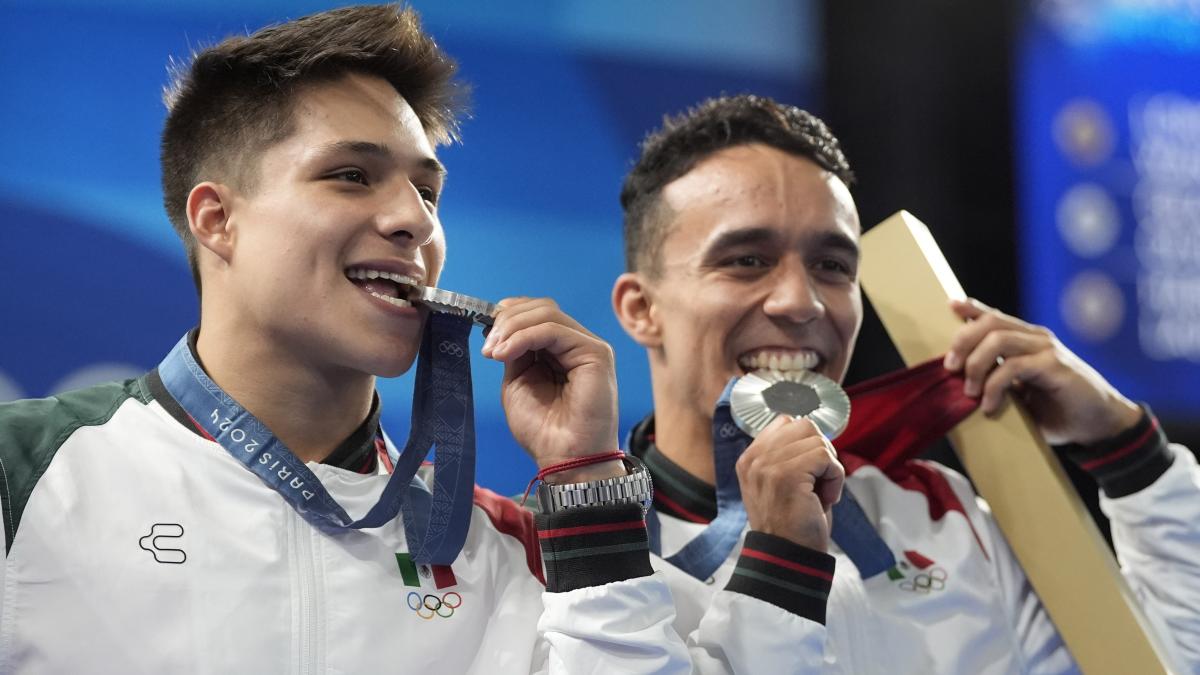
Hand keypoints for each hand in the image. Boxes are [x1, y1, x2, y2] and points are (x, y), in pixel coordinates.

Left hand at [481, 297, 622, 481]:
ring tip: (493, 351)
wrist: (565, 459)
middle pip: (541, 308)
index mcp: (559, 350)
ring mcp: (588, 346)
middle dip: (507, 319)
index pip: (535, 314)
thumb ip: (515, 353)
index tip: (484, 332)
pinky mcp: (596, 353)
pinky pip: (554, 329)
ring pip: (547, 313)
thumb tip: (503, 329)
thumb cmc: (544, 431)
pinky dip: (524, 336)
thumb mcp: (518, 383)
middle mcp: (576, 344)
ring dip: (512, 327)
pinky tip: (506, 353)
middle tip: (487, 346)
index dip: (509, 315)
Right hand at [736, 416, 843, 551]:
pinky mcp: (787, 475)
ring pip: (817, 440)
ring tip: (821, 493)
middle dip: (821, 452)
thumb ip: (788, 455)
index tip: (810, 471)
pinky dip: (835, 478)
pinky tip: (826, 498)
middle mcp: (754, 459)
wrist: (789, 556)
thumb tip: (815, 433)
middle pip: (804, 426)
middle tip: (819, 481)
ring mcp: (768, 465)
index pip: (785, 422)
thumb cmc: (792, 523)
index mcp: (750, 459)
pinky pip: (826, 457)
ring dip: (830, 467)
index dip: (807, 442)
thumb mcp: (781, 483)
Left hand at [943, 298, 1141, 444]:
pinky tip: (989, 406)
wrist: (1099, 424)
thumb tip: (963, 381)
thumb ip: (998, 379)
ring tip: (970, 392)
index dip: (972, 308)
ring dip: (976, 365)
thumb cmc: (1056, 408)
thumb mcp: (1021, 392)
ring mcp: (1047, 349)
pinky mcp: (1054, 366)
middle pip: (990, 323)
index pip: (995, 316)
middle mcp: (1037, 338)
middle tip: (950, 369)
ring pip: (998, 340)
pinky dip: (994, 386)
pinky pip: (1013, 366)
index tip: (951, 306)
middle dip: (962, 342)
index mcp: (1028, 340)